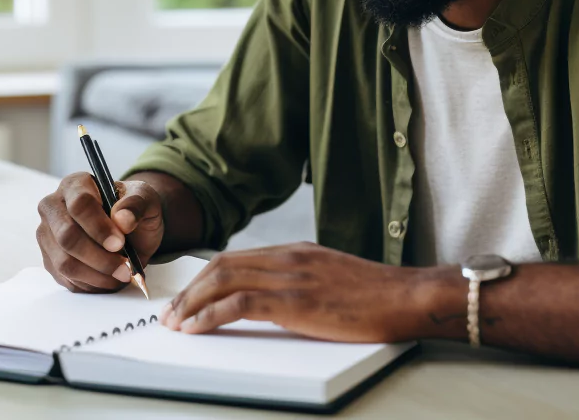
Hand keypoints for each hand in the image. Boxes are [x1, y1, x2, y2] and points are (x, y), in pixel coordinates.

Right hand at [36, 172, 164, 292]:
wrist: (130, 230)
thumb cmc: (133, 210)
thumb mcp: (146, 200)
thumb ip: (137, 205)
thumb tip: (122, 219)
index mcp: (75, 184)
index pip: (79, 205)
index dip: (98, 227)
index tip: (119, 243)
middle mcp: (54, 207)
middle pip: (67, 236)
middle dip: (99, 257)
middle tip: (125, 267)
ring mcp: (48, 235)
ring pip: (65, 262)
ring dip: (97, 274)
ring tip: (121, 274)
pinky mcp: (50, 260)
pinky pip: (66, 278)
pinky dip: (91, 284)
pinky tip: (109, 278)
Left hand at [159, 242, 435, 342]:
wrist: (408, 297)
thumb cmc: (379, 296)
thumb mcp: (333, 278)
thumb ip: (303, 281)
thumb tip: (277, 299)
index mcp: (296, 251)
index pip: (236, 258)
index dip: (205, 276)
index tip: (188, 296)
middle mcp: (288, 257)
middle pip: (222, 266)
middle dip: (190, 290)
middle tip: (171, 312)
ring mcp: (291, 277)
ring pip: (224, 281)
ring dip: (192, 303)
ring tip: (175, 323)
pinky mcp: (295, 301)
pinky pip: (239, 304)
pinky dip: (210, 315)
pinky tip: (196, 327)